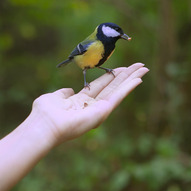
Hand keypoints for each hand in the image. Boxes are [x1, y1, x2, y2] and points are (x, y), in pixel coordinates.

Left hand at [0, 63, 147, 190]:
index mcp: (82, 101)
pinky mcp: (103, 112)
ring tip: (144, 68)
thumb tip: (68, 90)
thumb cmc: (46, 113)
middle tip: (140, 65)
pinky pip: (118, 96)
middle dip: (127, 75)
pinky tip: (139, 79)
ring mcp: (99, 109)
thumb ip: (63, 94)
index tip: (121, 68)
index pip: (101, 85)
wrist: (46, 125)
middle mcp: (93, 105)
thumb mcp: (54, 98)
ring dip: (132, 78)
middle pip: (114, 86)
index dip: (111, 76)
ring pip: (119, 90)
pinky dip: (129, 87)